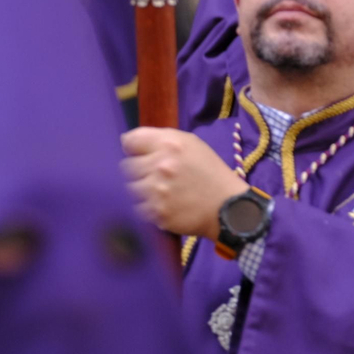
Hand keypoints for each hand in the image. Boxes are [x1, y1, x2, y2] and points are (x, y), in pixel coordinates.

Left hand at [122, 127, 248, 238]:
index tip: (139, 154)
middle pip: (126, 166)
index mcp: (170, 144)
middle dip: (137, 171)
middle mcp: (161, 165)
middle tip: (153, 176)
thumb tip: (126, 142)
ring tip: (158, 192)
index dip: (134, 149)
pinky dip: (146, 207)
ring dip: (140, 190)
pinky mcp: (157, 214)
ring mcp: (157, 191)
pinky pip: (137, 208)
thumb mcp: (191, 144)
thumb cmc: (208, 172)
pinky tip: (162, 205)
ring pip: (129, 188)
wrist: (227, 206)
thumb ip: (160, 139)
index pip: (130, 141)